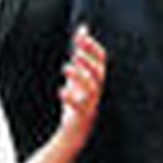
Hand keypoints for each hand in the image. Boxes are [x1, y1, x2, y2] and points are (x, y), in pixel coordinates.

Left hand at [56, 25, 105, 145]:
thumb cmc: (77, 101)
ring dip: (80, 76)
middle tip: (76, 50)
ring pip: (93, 88)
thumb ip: (80, 54)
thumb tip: (82, 29)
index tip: (81, 34)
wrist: (74, 132)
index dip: (92, 47)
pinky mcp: (82, 116)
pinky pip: (80, 107)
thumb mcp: (78, 75)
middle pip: (99, 72)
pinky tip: (61, 91)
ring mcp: (91, 103)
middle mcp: (97, 90)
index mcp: (96, 80)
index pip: (101, 60)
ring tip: (66, 68)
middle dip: (89, 59)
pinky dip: (70, 98)